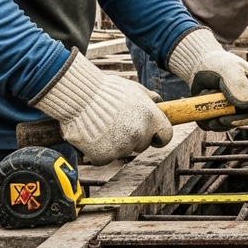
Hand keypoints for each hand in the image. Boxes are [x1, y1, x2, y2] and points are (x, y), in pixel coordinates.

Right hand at [31, 48, 172, 164]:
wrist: (81, 97)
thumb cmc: (108, 90)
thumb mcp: (136, 89)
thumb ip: (150, 99)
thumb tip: (160, 103)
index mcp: (151, 117)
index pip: (166, 136)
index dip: (158, 136)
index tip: (152, 135)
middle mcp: (140, 134)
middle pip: (143, 145)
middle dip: (134, 137)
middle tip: (119, 124)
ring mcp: (122, 147)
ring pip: (123, 151)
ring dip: (116, 143)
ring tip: (104, 126)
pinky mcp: (104, 157)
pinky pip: (105, 158)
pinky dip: (99, 150)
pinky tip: (94, 135)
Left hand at [167, 28, 247, 129]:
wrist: (199, 64)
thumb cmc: (216, 63)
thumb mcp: (228, 69)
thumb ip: (237, 83)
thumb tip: (247, 102)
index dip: (243, 119)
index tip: (225, 119)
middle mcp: (246, 98)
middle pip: (240, 120)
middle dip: (224, 121)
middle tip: (210, 119)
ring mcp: (233, 106)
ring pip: (226, 124)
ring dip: (212, 117)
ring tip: (203, 98)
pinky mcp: (221, 112)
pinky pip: (214, 124)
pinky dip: (205, 119)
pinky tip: (200, 104)